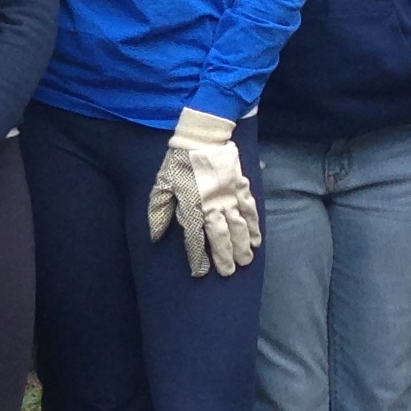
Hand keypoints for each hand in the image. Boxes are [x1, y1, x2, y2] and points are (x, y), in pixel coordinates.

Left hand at [147, 108, 259, 276]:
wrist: (201, 137)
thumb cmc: (178, 163)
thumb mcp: (161, 186)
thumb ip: (158, 213)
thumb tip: (154, 237)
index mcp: (191, 206)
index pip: (195, 239)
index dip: (197, 257)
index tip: (200, 272)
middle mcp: (212, 205)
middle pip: (221, 236)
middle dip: (225, 256)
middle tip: (229, 272)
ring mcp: (229, 197)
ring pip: (238, 226)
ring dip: (242, 245)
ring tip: (246, 261)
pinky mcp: (240, 187)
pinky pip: (250, 209)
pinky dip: (254, 225)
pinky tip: (256, 238)